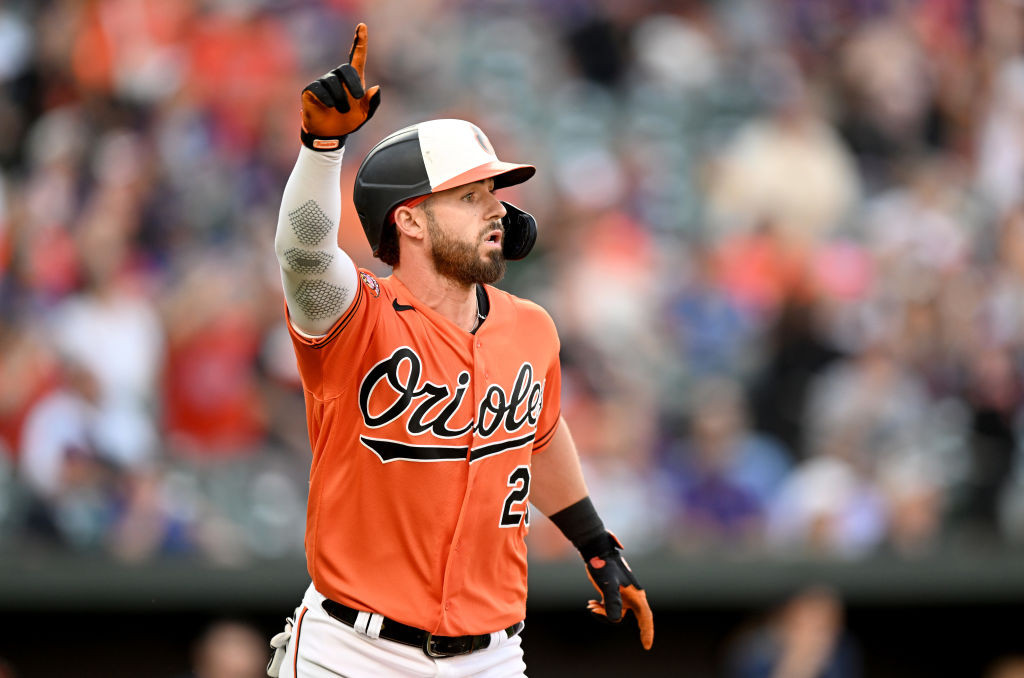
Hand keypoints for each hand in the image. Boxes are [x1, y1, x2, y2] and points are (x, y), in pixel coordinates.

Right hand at [300, 23, 380, 147]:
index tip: (362, 27)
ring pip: (333, 82)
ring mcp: (324, 82)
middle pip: (346, 68)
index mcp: (353, 80)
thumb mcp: (364, 115)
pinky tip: (329, 106)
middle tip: (356, 99)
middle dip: (353, 84)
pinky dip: (327, 99)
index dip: (360, 41)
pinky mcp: (311, 89)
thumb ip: (372, 103)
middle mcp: (338, 77)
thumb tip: (376, 88)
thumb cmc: (347, 122)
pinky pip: (320, 88)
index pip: (357, 56)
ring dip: (340, 99)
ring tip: (340, 110)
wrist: (330, 135)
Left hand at [583, 532, 653, 649]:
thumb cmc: (604, 566)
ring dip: (604, 612)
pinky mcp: (614, 592)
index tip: (647, 646)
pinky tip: (590, 603)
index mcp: (636, 594)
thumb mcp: (608, 585)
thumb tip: (616, 621)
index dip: (647, 632)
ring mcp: (623, 594)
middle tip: (637, 639)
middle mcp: (632, 596)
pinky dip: (600, 607)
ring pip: (617, 612)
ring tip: (591, 605)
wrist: (596, 550)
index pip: (645, 617)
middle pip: (634, 617)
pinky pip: (610, 606)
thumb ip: (613, 602)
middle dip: (619, 620)